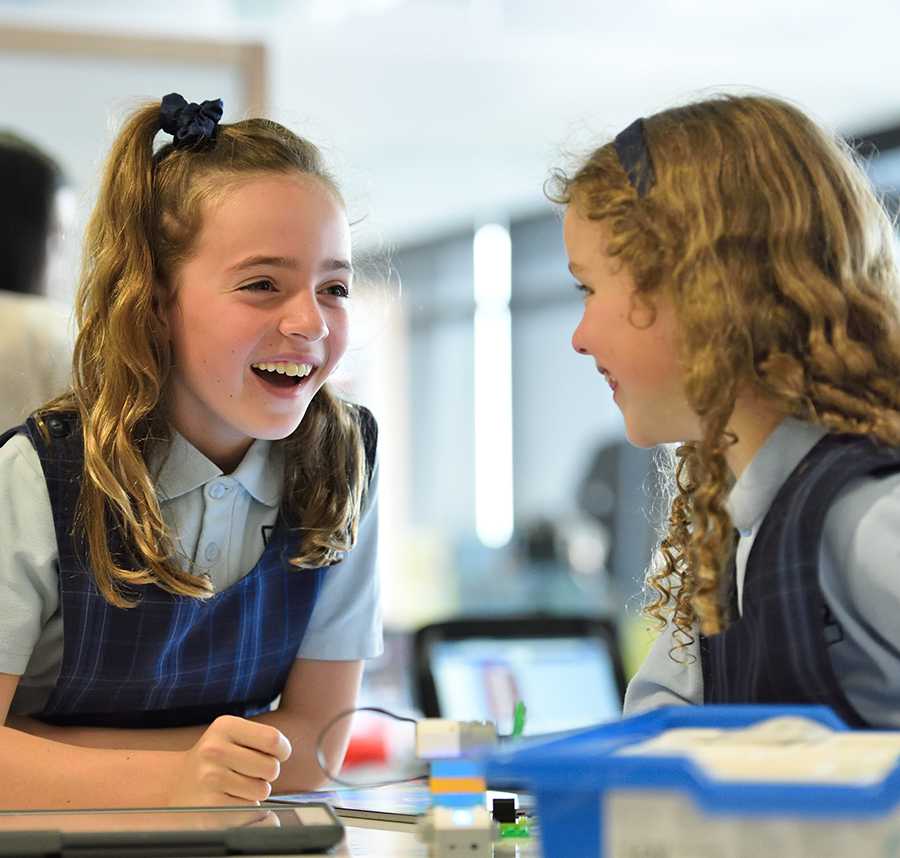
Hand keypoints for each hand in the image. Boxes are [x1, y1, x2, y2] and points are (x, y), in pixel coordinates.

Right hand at [167, 715, 291, 805]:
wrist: (176, 784)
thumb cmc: (217, 758)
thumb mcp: (233, 734)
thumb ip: (262, 738)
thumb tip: (287, 752)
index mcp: (225, 726)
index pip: (273, 738)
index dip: (283, 750)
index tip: (277, 755)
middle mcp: (215, 750)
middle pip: (271, 767)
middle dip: (268, 773)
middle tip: (252, 772)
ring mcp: (210, 779)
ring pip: (262, 791)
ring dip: (256, 792)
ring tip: (238, 785)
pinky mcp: (210, 806)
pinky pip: (249, 810)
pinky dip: (246, 807)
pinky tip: (229, 799)